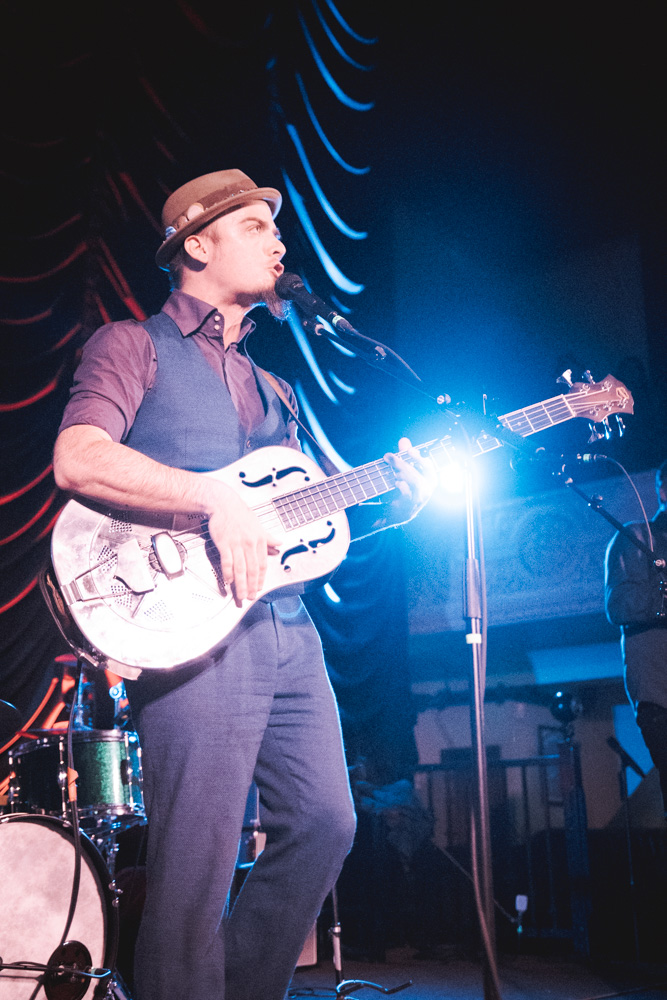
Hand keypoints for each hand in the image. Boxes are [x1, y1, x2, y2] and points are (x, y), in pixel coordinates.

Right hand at [207, 485, 279, 605]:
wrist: (223, 503)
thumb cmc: (240, 514)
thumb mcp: (258, 525)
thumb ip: (268, 538)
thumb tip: (279, 544)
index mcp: (259, 540)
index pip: (262, 564)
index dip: (261, 578)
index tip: (259, 588)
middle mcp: (249, 543)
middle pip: (252, 569)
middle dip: (252, 585)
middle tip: (251, 597)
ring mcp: (236, 543)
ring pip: (240, 568)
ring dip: (241, 584)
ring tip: (241, 595)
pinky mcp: (224, 543)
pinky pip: (227, 562)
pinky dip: (228, 573)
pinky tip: (228, 581)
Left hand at [384, 437, 435, 525]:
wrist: (391, 513)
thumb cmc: (400, 490)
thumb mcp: (402, 471)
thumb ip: (404, 456)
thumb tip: (404, 440)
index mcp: (429, 480)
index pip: (428, 466)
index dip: (418, 457)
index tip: (409, 450)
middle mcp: (427, 491)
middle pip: (419, 472)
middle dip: (403, 463)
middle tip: (389, 457)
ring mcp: (419, 500)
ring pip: (415, 482)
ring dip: (402, 473)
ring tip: (392, 472)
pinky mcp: (409, 508)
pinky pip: (408, 494)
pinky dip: (402, 486)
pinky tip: (396, 483)